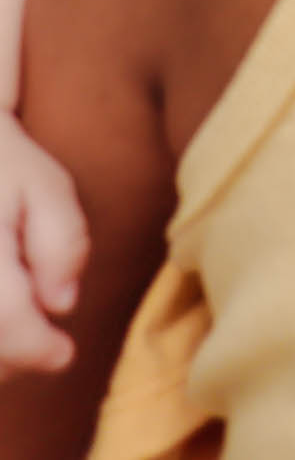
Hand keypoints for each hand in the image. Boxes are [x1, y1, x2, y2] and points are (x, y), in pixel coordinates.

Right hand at [0, 113, 83, 375]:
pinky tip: (3, 317)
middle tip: (45, 340)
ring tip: (20, 323)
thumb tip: (62, 305)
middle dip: (14, 354)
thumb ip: (63, 245)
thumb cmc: (3, 165)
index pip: (5, 320)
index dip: (36, 349)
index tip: (64, 354)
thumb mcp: (48, 189)